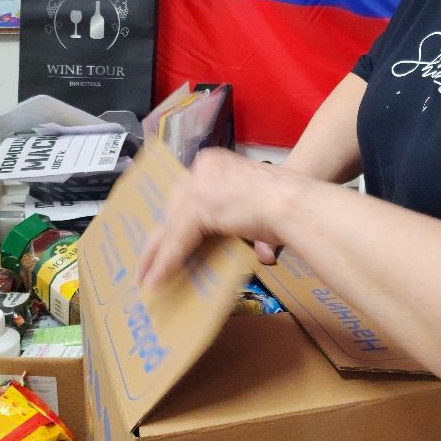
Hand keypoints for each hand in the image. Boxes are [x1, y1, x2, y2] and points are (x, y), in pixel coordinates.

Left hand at [137, 148, 287, 288]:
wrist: (295, 203)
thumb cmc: (287, 205)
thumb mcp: (252, 204)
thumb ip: (234, 220)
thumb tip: (254, 249)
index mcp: (214, 162)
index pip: (185, 193)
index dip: (173, 218)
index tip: (161, 236)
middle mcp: (202, 167)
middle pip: (171, 207)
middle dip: (159, 237)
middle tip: (147, 260)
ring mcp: (199, 185)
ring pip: (170, 225)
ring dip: (156, 254)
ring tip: (145, 276)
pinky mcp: (198, 205)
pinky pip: (176, 240)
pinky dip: (166, 261)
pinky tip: (157, 278)